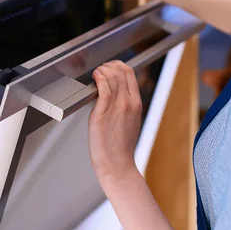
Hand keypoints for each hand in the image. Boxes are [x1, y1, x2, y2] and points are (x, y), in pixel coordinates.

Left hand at [88, 60, 141, 181]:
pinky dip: (98, 77)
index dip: (118, 65)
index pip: (130, 73)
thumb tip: (115, 94)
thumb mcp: (130, 121)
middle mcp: (128, 102)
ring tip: (95, 74)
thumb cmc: (120, 147)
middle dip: (108, 65)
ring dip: (102, 70)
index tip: (109, 67)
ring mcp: (117, 107)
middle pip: (121, 71)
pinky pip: (104, 88)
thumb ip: (126, 105)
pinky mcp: (103, 113)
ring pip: (112, 76)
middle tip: (100, 70)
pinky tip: (94, 77)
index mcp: (136, 103)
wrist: (118, 164)